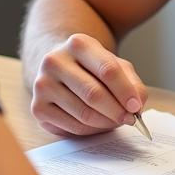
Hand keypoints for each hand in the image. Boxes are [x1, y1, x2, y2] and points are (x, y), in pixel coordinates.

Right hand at [30, 33, 147, 136]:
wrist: (59, 68)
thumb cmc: (91, 67)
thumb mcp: (114, 64)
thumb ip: (131, 82)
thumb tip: (136, 105)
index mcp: (78, 43)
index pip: (107, 70)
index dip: (125, 91)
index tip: (136, 107)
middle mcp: (55, 61)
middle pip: (94, 94)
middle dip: (116, 111)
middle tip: (129, 119)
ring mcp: (43, 84)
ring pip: (83, 113)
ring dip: (106, 122)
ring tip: (115, 120)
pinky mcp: (38, 107)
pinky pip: (72, 127)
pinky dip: (91, 130)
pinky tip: (98, 124)